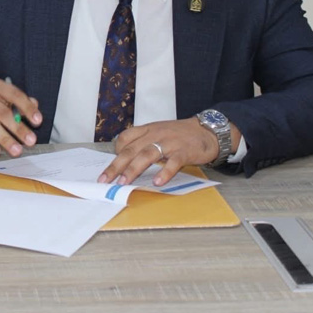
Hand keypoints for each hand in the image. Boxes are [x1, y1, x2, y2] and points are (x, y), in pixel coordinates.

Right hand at [0, 78, 41, 157]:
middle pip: (2, 113)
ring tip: (17, 151)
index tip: (38, 121)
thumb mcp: (3, 95)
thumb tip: (35, 105)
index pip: (14, 95)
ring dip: (5, 139)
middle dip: (18, 128)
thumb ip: (20, 101)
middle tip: (31, 141)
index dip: (27, 108)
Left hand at [98, 118, 241, 185]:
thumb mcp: (159, 132)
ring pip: (147, 155)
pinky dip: (164, 172)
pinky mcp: (184, 151)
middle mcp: (155, 135)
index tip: (110, 166)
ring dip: (133, 169)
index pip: (125, 138)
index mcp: (147, 130)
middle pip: (131, 149)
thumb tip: (126, 160)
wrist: (207, 130)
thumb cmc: (180, 134)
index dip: (116, 152)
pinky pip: (172, 162)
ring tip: (123, 182)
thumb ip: (144, 142)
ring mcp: (169, 142)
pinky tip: (157, 182)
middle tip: (105, 179)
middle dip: (116, 166)